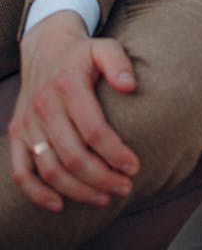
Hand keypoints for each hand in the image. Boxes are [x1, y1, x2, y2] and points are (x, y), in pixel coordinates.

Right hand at [8, 11, 139, 211]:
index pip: (93, 129)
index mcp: (68, 85)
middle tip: (124, 187)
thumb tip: (130, 86)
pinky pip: (21, 172)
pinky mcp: (17, 134)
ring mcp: (28, 123)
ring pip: (50, 169)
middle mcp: (44, 106)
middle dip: (101, 177)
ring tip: (104, 197)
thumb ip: (118, 63)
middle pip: (73, 155)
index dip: (115, 152)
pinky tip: (60, 204)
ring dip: (78, 190)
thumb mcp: (104, 47)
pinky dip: (38, 193)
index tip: (134, 166)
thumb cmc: (82, 53)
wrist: (45, 46)